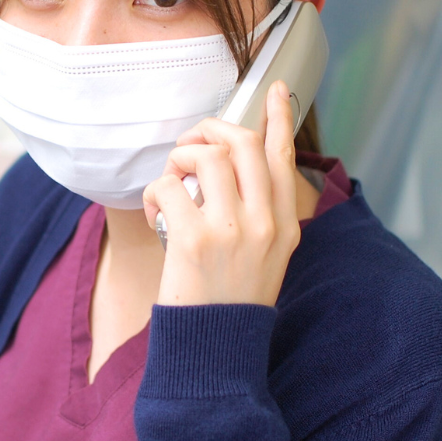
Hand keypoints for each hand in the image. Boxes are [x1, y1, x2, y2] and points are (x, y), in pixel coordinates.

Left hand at [142, 80, 300, 306]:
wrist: (214, 351)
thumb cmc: (230, 302)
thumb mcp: (265, 258)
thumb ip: (258, 214)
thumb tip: (226, 166)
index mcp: (286, 225)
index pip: (285, 158)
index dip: (280, 118)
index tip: (276, 89)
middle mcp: (266, 222)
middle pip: (244, 143)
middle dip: (211, 129)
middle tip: (191, 143)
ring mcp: (232, 229)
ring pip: (206, 155)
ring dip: (179, 158)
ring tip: (170, 182)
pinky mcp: (194, 240)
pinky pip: (169, 186)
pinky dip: (155, 191)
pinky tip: (154, 213)